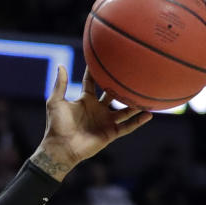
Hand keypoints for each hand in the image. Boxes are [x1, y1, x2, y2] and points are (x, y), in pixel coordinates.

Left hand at [32, 66, 152, 179]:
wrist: (60, 148)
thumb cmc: (56, 126)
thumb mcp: (56, 102)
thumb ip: (60, 85)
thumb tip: (61, 65)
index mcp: (85, 101)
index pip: (93, 82)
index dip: (97, 71)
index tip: (106, 56)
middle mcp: (98, 109)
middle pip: (114, 93)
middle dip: (122, 84)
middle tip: (134, 70)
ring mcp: (105, 121)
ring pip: (125, 109)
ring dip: (135, 102)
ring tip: (147, 91)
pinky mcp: (110, 133)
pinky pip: (127, 126)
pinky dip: (138, 121)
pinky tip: (149, 114)